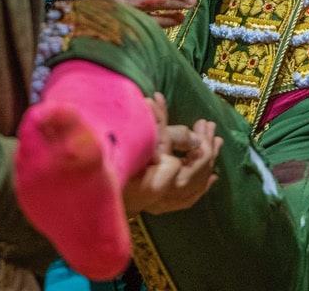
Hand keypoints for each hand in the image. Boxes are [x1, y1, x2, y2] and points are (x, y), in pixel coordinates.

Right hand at [121, 94, 221, 214]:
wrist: (92, 191)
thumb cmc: (114, 160)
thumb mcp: (139, 136)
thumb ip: (153, 119)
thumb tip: (157, 100)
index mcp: (167, 177)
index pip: (199, 156)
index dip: (204, 138)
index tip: (203, 122)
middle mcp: (169, 194)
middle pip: (200, 170)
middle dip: (208, 147)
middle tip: (210, 128)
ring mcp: (164, 204)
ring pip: (196, 186)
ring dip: (208, 165)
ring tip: (215, 147)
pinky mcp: (160, 208)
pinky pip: (188, 199)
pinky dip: (201, 187)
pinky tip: (211, 179)